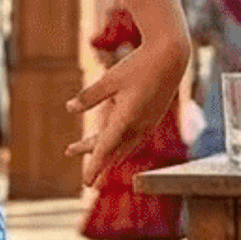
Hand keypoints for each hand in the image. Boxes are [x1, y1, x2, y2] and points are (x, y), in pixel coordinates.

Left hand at [65, 39, 189, 186]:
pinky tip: (111, 141)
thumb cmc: (139, 65)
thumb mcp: (110, 79)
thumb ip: (89, 96)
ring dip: (105, 150)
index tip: (87, 182)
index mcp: (126, 118)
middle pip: (113, 150)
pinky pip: (134, 138)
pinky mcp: (152, 117)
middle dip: (97, 161)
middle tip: (82, 174)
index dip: (95, 166)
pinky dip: (120, 143)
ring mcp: (148, 123)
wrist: (171, 56)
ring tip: (83, 147)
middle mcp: (139, 125)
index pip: (106, 148)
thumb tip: (69, 108)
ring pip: (124, 145)